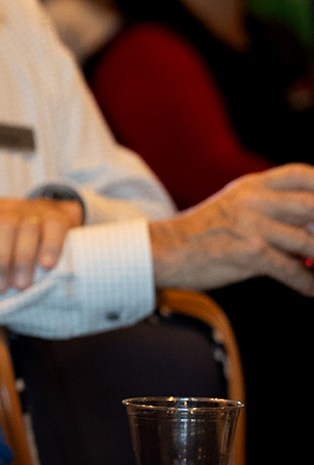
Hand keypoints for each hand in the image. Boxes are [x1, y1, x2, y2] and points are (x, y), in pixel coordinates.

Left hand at [0, 196, 84, 292]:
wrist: (47, 214)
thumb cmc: (5, 230)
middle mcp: (8, 208)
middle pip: (1, 228)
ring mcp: (34, 213)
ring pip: (27, 230)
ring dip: (22, 259)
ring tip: (20, 285)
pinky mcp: (58, 219)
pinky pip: (54, 229)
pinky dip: (50, 247)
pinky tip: (46, 266)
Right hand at [150, 164, 313, 295]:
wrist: (165, 250)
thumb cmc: (203, 232)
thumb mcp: (235, 205)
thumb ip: (271, 208)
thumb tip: (311, 226)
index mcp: (252, 186)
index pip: (302, 175)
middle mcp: (255, 201)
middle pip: (313, 205)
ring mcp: (253, 227)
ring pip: (309, 243)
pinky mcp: (249, 254)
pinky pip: (291, 271)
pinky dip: (308, 284)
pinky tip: (313, 289)